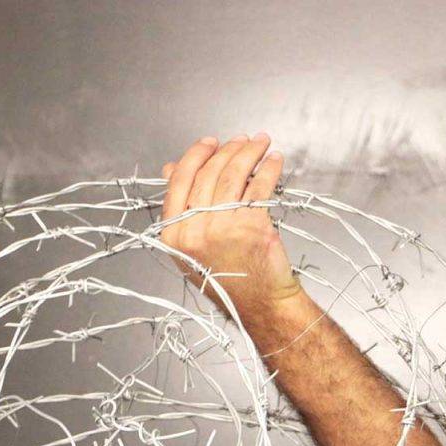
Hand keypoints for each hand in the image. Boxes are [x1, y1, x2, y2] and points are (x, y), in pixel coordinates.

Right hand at [160, 134, 301, 319]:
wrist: (258, 304)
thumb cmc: (227, 277)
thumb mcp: (190, 247)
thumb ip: (180, 208)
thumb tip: (170, 168)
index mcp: (174, 234)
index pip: (179, 181)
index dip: (196, 155)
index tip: (210, 143)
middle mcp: (194, 230)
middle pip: (209, 174)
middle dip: (228, 149)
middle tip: (243, 140)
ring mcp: (223, 228)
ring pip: (235, 175)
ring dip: (250, 153)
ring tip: (260, 143)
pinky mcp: (252, 226)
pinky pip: (260, 187)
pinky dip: (269, 169)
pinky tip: (274, 161)